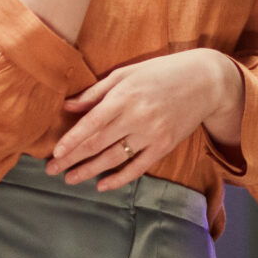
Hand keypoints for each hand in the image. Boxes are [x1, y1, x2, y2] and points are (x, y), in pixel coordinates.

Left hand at [49, 49, 243, 187]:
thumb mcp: (126, 74)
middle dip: (72, 159)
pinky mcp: (164, 146)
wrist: (206, 81)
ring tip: (70, 179)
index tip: (54, 153)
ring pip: (113, 158)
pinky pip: (137, 167)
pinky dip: (119, 179)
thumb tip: (67, 106)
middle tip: (52, 170)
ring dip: (89, 171)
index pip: (91, 123)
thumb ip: (96, 92)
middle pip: (97, 144)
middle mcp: (136, 117)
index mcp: (124, 96)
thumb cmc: (162, 72)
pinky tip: (102, 185)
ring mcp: (151, 134)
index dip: (71, 140)